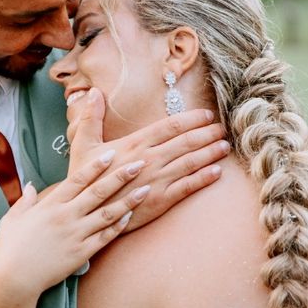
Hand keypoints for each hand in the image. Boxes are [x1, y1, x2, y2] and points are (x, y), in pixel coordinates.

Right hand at [0, 149, 150, 299]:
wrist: (13, 279)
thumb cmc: (10, 249)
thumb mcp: (13, 219)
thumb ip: (24, 201)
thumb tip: (31, 186)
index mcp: (50, 205)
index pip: (78, 179)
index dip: (96, 165)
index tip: (111, 153)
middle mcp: (66, 216)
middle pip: (99, 191)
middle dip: (120, 176)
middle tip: (139, 163)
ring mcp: (76, 234)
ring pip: (108, 213)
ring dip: (129, 200)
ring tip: (146, 188)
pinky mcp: (81, 253)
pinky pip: (105, 237)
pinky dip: (119, 226)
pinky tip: (131, 216)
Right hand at [67, 88, 228, 230]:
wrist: (86, 215)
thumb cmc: (84, 180)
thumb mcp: (83, 146)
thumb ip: (91, 118)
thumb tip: (92, 92)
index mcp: (134, 144)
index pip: (169, 126)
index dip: (191, 119)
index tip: (207, 115)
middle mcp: (149, 159)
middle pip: (185, 142)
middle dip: (207, 133)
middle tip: (222, 128)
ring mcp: (156, 180)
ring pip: (190, 162)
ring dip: (210, 153)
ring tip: (225, 146)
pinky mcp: (160, 201)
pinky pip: (187, 187)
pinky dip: (204, 178)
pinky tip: (217, 172)